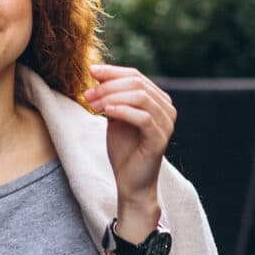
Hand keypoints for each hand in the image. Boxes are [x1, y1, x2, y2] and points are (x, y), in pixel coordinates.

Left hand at [84, 65, 174, 224]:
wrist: (130, 183)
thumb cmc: (124, 151)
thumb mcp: (115, 117)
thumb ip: (112, 96)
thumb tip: (97, 71)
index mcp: (158, 101)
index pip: (136, 76)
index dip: (112, 71)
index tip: (90, 71)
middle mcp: (167, 109)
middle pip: (137, 83)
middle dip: (108, 86)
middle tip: (88, 95)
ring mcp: (166, 124)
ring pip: (140, 97)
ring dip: (112, 97)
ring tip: (93, 105)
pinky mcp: (160, 139)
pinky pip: (142, 117)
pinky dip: (122, 110)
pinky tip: (106, 111)